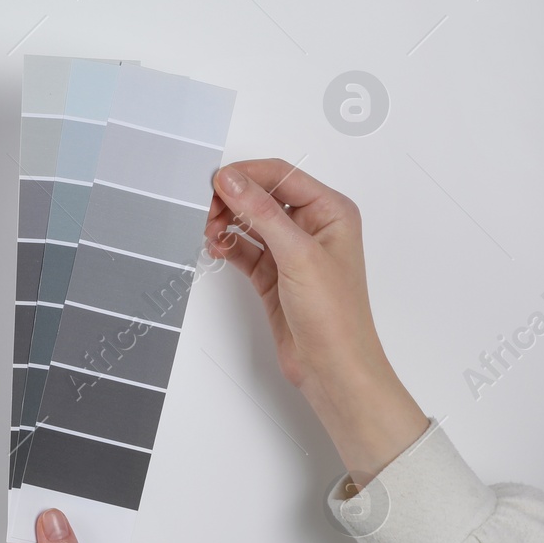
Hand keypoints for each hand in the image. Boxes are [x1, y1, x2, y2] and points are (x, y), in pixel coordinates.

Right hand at [206, 160, 427, 483]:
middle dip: (231, 200)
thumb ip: (262, 213)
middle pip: (262, 195)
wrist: (333, 367)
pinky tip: (217, 248)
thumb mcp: (298, 255)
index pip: (281, 175)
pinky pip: (243, 248)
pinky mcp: (273, 274)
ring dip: (226, 223)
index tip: (214, 185)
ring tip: (210, 232)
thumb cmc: (337, 317)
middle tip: (207, 212)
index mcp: (331, 212)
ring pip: (249, 221)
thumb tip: (232, 180)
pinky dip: (226, 245)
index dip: (245, 175)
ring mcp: (291, 251)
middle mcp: (313, 227)